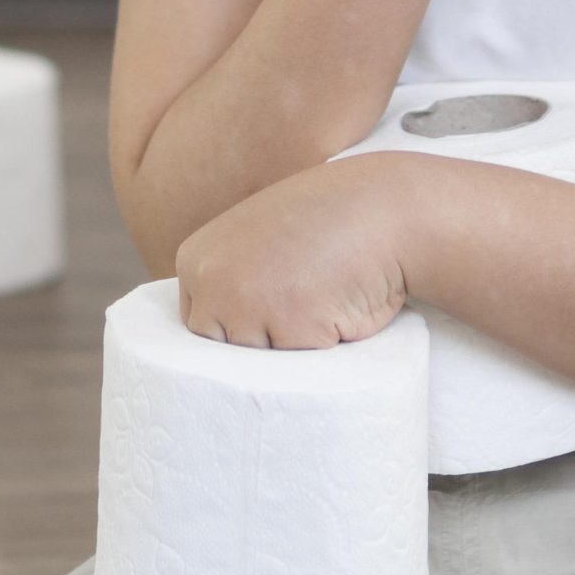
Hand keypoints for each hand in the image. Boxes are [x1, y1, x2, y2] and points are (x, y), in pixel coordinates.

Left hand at [174, 156, 412, 347]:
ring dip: (289, 346)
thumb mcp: (254, 239)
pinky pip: (294, 365)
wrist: (380, 209)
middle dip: (259, 339)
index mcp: (194, 260)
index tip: (272, 301)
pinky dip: (319, 347)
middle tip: (298, 298)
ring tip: (316, 299)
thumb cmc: (323, 224)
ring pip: (255, 365)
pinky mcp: (288, 326)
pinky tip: (334, 307)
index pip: (200, 324)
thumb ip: (226, 278)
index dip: (240, 323)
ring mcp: (245, 304)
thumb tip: (216, 334)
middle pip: (221, 349)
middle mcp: (211, 281)